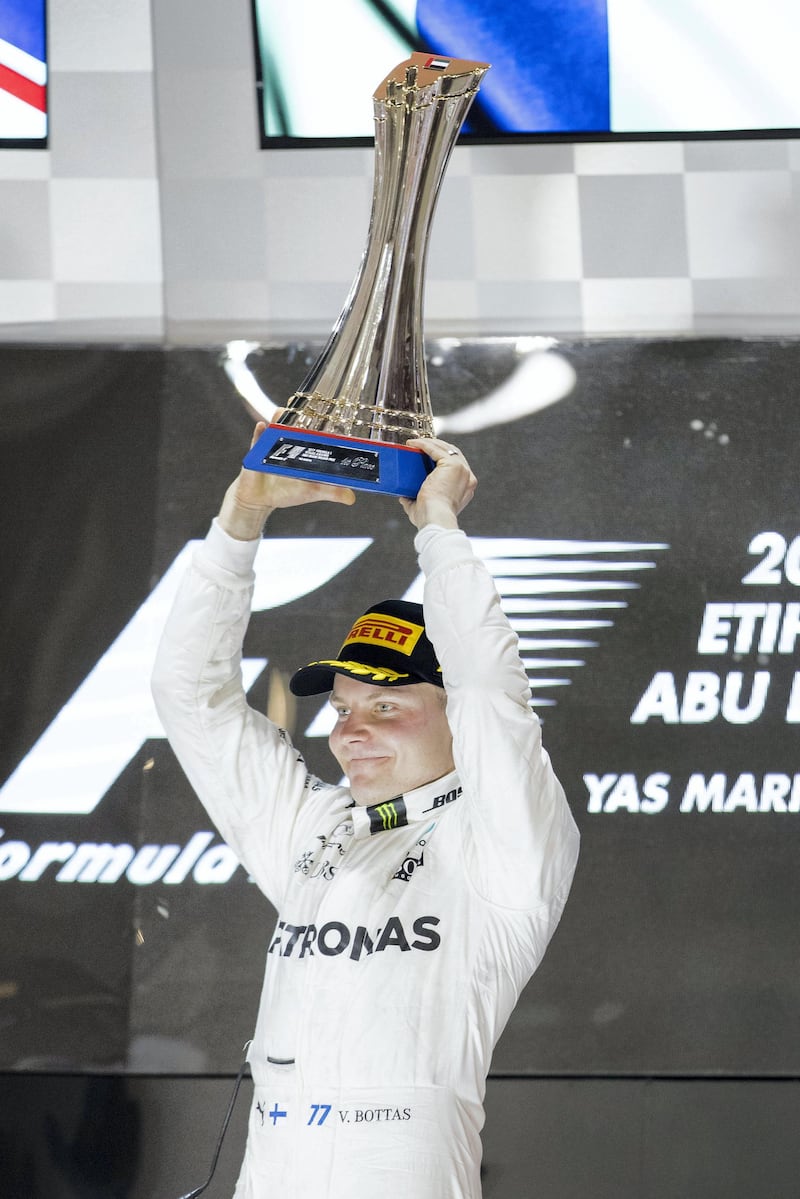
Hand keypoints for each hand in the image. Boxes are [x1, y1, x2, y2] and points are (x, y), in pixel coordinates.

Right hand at [219, 422, 355, 539]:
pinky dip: (259, 433)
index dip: (323, 421)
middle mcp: (289, 442)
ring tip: (282, 412)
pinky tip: (262, 426)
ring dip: (278, 418)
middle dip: (300, 412)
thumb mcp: (312, 491)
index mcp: (305, 449)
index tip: (332, 413)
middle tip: (307, 404)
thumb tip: (351, 498)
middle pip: (295, 422)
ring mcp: (272, 444)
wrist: (261, 499)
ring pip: (275, 426)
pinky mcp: (256, 450)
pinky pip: (256, 439)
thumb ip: (331, 492)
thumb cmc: (288, 491)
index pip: (316, 431)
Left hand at [398, 437, 476, 530]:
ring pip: (445, 448)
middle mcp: (468, 477)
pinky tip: (413, 444)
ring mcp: (462, 469)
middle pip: (452, 453)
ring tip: (414, 443)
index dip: (441, 458)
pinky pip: (436, 449)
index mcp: (466, 488)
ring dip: (429, 443)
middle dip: (436, 447)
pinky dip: (424, 444)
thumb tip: (404, 498)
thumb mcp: (423, 509)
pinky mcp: (453, 464)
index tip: (426, 457)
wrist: (435, 518)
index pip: (455, 466)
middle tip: (419, 447)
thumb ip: (414, 502)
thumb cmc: (430, 518)